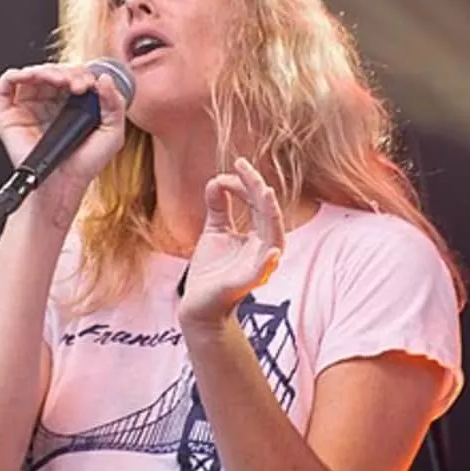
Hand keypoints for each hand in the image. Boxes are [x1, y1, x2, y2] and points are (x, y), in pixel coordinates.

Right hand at [0, 63, 126, 186]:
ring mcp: (29, 107)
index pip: (73, 74)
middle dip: (67, 72)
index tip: (91, 83)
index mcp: (71, 103)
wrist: (64, 185)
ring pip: (32, 73)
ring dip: (46, 70)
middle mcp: (49, 102)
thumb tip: (105, 79)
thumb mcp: (112, 133)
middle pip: (53, 71)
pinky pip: (6, 85)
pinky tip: (31, 77)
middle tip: (78, 84)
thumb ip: (116, 104)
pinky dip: (16, 75)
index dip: (82, 73)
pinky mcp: (10, 114)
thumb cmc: (85, 164)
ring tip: (60, 81)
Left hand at [178, 158, 284, 329]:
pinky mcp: (245, 283)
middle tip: (243, 165)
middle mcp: (262, 249)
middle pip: (267, 214)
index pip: (257, 203)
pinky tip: (272, 249)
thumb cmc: (211, 270)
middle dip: (257, 188)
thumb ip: (218, 207)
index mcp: (256, 236)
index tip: (231, 169)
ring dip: (271, 215)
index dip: (245, 184)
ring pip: (272, 237)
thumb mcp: (214, 231)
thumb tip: (217, 179)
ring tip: (265, 192)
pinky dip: (268, 261)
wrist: (198, 304)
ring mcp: (256, 266)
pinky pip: (261, 271)